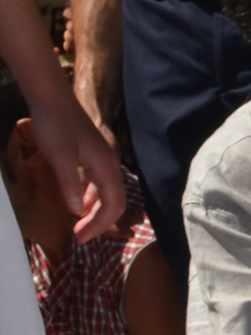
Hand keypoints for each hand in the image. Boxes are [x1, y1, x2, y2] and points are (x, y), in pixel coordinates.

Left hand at [25, 75, 122, 235]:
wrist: (51, 97)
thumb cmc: (55, 123)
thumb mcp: (59, 156)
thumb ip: (70, 184)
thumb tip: (77, 210)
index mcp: (106, 166)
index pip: (114, 205)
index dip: (99, 225)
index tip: (81, 237)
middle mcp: (109, 165)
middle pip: (114, 202)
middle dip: (99, 222)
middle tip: (79, 236)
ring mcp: (101, 160)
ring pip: (106, 194)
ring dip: (94, 212)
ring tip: (77, 224)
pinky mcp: (92, 156)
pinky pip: (97, 184)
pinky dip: (90, 198)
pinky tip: (75, 202)